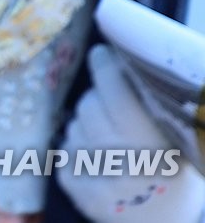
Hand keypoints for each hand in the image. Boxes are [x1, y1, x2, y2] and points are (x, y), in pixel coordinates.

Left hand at [56, 44, 204, 221]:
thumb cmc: (174, 175)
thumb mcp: (180, 141)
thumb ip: (155, 105)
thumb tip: (125, 59)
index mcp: (151, 140)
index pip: (114, 87)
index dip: (104, 65)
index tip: (101, 54)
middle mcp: (119, 156)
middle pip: (89, 104)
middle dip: (98, 100)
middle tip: (113, 108)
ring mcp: (94, 176)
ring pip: (74, 126)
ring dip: (86, 127)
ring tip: (110, 140)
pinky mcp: (76, 190)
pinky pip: (64, 152)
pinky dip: (77, 151)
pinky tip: (98, 160)